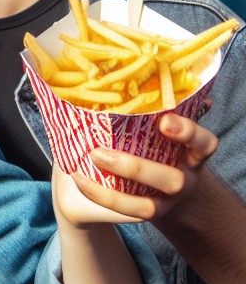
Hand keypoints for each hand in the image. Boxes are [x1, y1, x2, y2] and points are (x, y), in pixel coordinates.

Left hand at [65, 113, 217, 222]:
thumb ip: (151, 103)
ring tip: (85, 165)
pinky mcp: (150, 213)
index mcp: (192, 151)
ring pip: (149, 205)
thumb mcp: (156, 122)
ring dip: (113, 191)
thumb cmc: (152, 138)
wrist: (159, 180)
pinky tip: (79, 179)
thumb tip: (126, 70)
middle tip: (98, 151)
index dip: (188, 133)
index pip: (203, 142)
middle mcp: (185, 177)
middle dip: (135, 168)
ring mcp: (168, 200)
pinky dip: (102, 196)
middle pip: (172, 180)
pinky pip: (129, 212)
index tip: (165, 120)